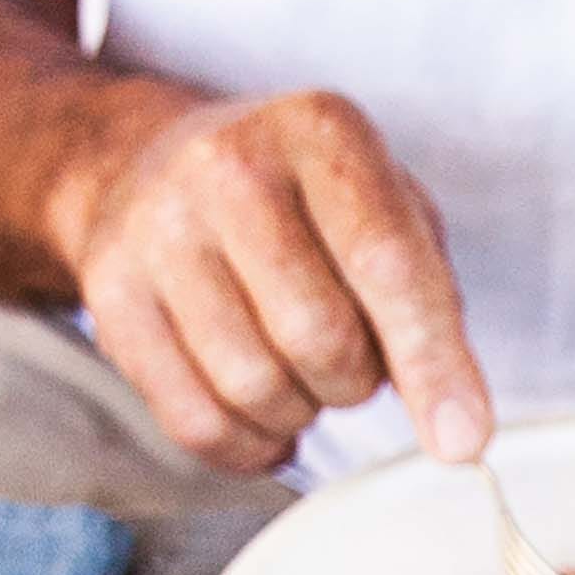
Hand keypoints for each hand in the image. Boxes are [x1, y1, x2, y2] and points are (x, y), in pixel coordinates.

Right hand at [55, 88, 490, 473]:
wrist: (148, 167)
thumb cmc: (298, 202)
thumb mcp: (384, 207)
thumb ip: (430, 301)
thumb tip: (455, 425)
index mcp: (320, 130)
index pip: (387, 262)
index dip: (432, 363)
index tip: (463, 442)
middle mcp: (230, 166)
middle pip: (318, 338)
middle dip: (354, 380)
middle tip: (349, 359)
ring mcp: (159, 230)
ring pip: (255, 388)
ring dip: (299, 409)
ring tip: (297, 368)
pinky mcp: (112, 297)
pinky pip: (197, 422)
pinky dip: (248, 443)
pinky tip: (260, 412)